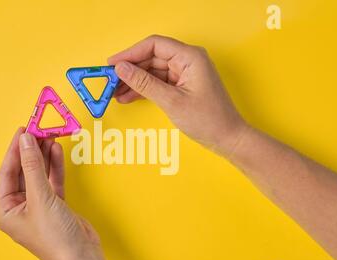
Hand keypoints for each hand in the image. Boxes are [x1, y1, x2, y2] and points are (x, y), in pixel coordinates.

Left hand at [0, 128, 129, 259]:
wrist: (81, 256)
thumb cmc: (54, 237)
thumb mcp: (40, 197)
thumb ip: (33, 167)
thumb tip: (25, 141)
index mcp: (7, 210)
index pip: (7, 173)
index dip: (14, 150)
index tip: (22, 131)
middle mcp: (20, 207)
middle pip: (23, 171)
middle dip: (31, 151)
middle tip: (38, 130)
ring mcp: (39, 205)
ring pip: (39, 173)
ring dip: (44, 155)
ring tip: (49, 135)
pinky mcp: (56, 204)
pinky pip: (52, 180)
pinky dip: (55, 166)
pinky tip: (56, 151)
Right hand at [108, 35, 247, 155]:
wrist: (227, 138)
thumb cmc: (208, 119)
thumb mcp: (172, 101)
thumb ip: (145, 83)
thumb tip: (122, 69)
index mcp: (190, 57)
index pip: (154, 45)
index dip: (130, 53)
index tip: (112, 64)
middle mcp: (188, 60)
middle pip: (151, 58)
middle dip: (130, 70)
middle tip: (109, 81)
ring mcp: (185, 73)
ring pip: (152, 71)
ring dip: (134, 81)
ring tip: (115, 93)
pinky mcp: (182, 85)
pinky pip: (158, 82)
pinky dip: (144, 89)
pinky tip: (128, 97)